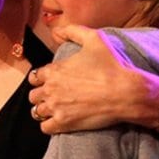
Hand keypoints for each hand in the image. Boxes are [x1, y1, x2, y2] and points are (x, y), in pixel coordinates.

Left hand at [28, 24, 158, 133]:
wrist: (126, 92)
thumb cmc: (112, 65)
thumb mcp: (94, 38)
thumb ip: (72, 31)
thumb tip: (56, 31)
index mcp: (54, 70)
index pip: (34, 77)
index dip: (40, 78)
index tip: (49, 80)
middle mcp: (51, 89)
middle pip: (33, 95)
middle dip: (41, 95)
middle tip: (54, 96)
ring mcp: (56, 107)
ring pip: (36, 112)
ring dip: (44, 110)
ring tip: (55, 109)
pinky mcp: (64, 123)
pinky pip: (45, 127)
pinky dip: (49, 125)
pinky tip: (59, 121)